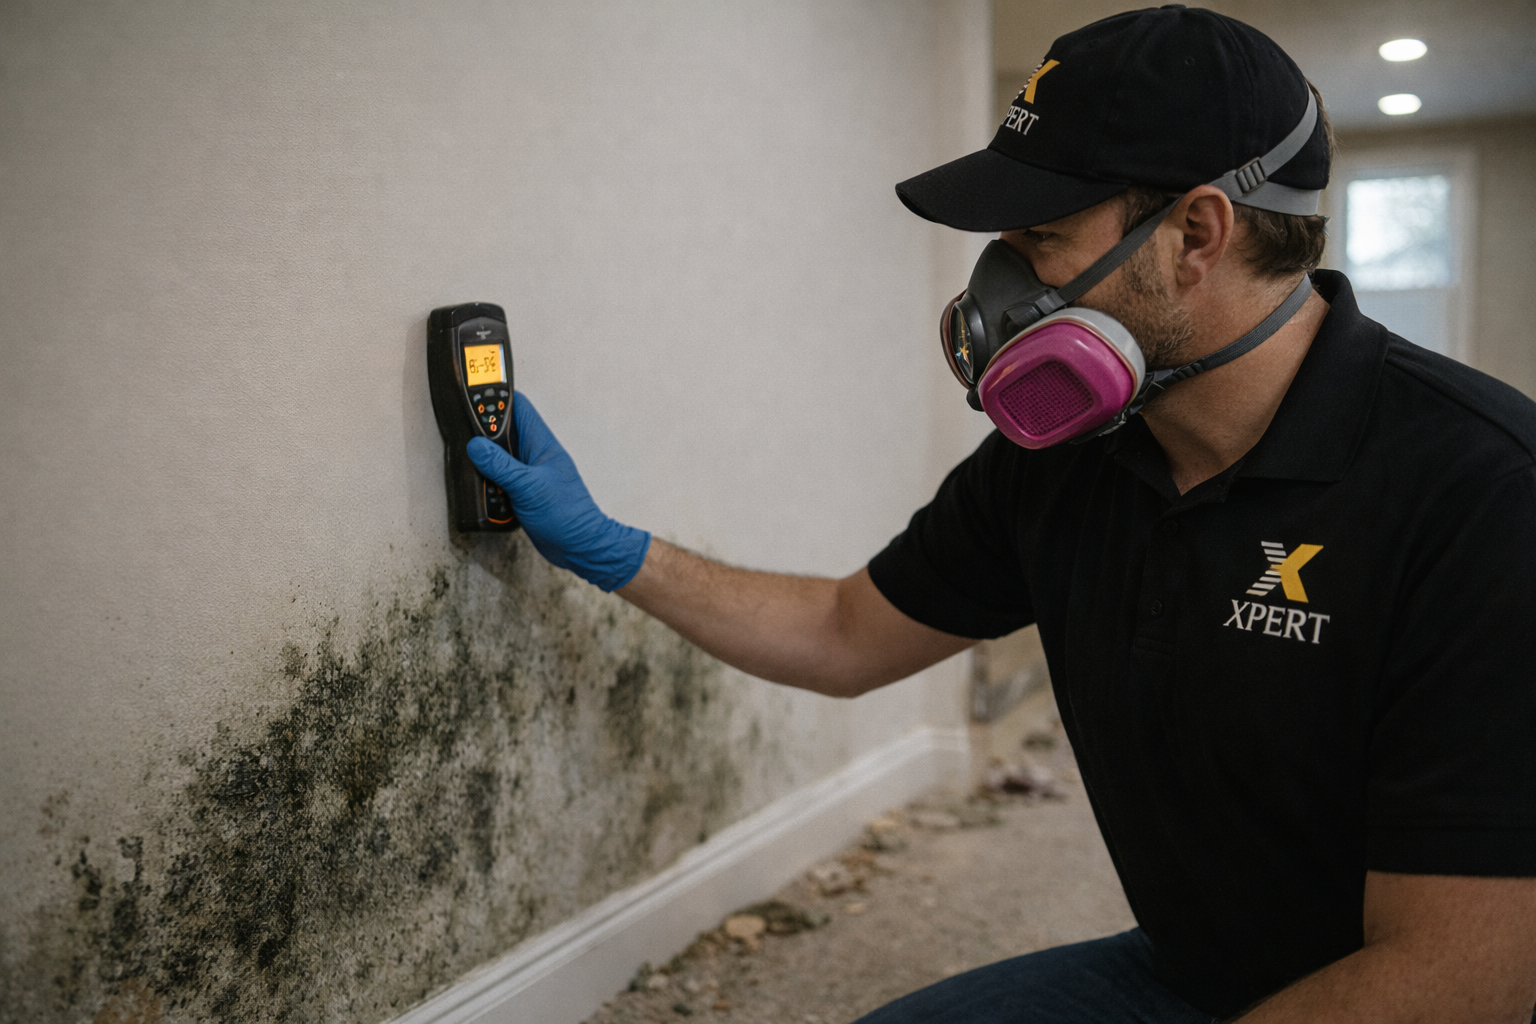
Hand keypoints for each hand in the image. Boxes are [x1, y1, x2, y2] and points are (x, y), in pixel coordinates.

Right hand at [467, 394, 649, 591]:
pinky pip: (499, 478)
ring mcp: (527, 473)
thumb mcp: (529, 487)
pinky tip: (480, 488)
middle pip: (502, 431)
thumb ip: (501, 466)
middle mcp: (533, 455)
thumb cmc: (567, 515)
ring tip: (471, 468)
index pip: (518, 407)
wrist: (580, 547)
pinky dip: (488, 482)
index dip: (496, 399)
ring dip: (484, 462)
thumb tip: (476, 445)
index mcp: (541, 444)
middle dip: (482, 434)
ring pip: (498, 456)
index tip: (471, 398)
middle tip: (463, 438)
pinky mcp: (521, 491)